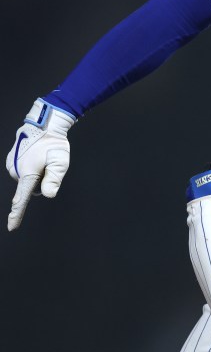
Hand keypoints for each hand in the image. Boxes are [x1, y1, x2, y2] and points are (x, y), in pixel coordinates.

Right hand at [6, 99, 75, 230]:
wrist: (43, 124)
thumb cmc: (53, 143)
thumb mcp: (60, 161)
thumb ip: (54, 178)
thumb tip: (48, 195)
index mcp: (27, 174)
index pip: (22, 199)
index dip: (17, 214)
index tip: (12, 227)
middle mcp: (15, 171)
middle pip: (30, 188)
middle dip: (40, 181)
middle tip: (48, 164)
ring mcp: (11, 165)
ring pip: (27, 180)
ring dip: (35, 174)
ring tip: (41, 158)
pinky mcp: (11, 161)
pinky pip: (23, 172)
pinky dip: (30, 168)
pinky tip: (35, 156)